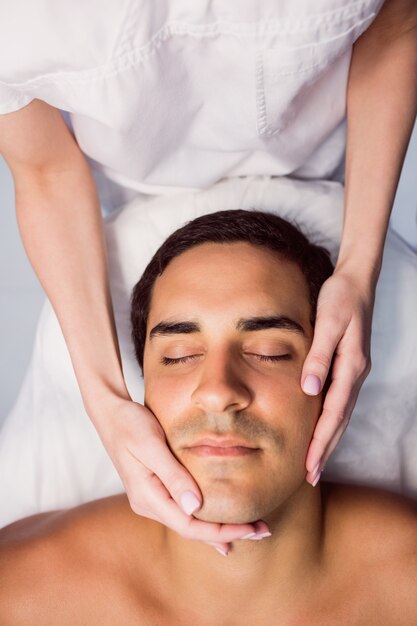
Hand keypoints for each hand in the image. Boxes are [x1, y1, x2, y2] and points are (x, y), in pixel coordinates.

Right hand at [91, 398, 269, 554]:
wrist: (111, 413)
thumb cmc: (130, 423)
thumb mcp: (151, 443)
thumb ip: (172, 474)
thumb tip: (194, 507)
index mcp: (147, 496)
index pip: (189, 525)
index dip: (221, 531)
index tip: (250, 529)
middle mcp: (148, 503)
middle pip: (192, 529)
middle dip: (227, 533)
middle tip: (262, 532)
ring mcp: (151, 498)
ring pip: (189, 522)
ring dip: (219, 527)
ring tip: (251, 529)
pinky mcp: (156, 488)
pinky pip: (184, 510)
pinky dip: (206, 517)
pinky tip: (222, 523)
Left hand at [301, 269, 374, 485]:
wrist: (356, 281)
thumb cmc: (340, 298)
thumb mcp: (328, 323)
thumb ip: (319, 356)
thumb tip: (309, 390)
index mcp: (350, 367)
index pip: (333, 413)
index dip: (321, 442)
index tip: (309, 466)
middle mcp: (354, 373)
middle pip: (339, 420)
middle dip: (325, 450)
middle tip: (310, 477)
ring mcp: (353, 371)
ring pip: (340, 414)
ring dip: (328, 439)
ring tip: (314, 462)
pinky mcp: (348, 366)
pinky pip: (339, 400)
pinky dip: (330, 420)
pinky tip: (320, 428)